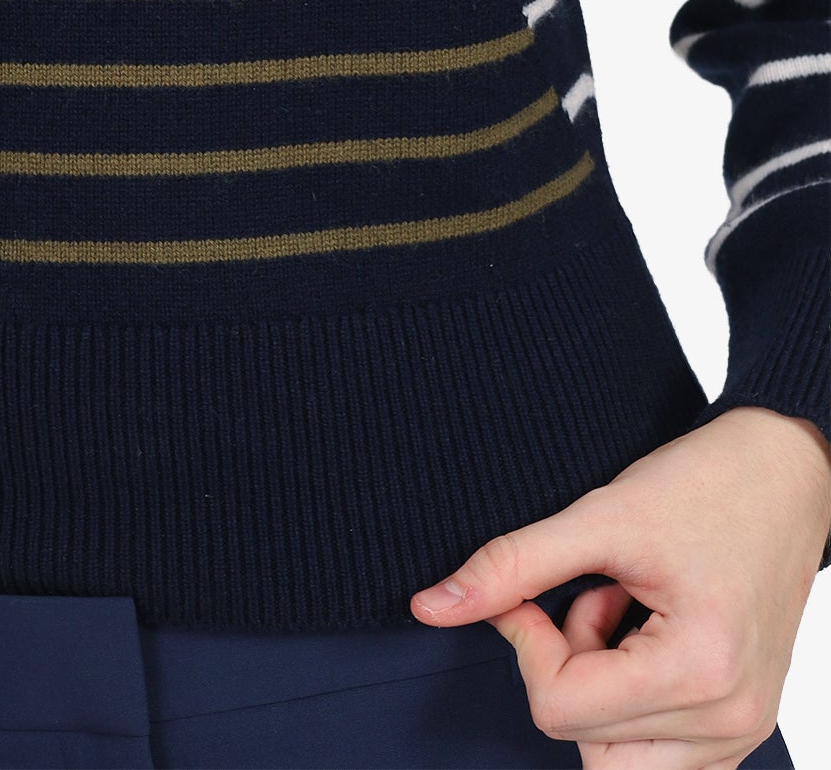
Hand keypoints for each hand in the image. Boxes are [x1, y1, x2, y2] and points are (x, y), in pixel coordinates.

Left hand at [409, 406, 830, 768]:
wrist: (786, 474)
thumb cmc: (707, 486)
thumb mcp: (600, 515)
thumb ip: (511, 566)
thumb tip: (428, 609)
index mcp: (701, 672)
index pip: (560, 710)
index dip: (528, 643)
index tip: (537, 591)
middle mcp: (730, 720)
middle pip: (588, 749)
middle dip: (565, 676)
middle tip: (584, 603)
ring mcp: (741, 732)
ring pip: (619, 763)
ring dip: (597, 694)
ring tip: (619, 615)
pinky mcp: (739, 726)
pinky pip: (658, 756)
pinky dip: (630, 705)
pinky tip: (640, 638)